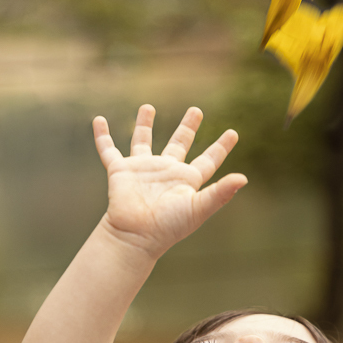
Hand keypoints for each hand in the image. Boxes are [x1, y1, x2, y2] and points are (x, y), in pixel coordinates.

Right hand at [93, 104, 245, 259]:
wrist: (136, 236)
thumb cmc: (169, 226)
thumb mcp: (198, 208)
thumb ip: (221, 193)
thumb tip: (243, 178)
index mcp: (186, 180)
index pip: (208, 160)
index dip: (221, 147)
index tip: (233, 132)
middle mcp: (166, 171)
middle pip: (179, 143)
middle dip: (188, 127)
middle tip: (196, 110)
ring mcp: (142, 170)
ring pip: (143, 141)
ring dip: (144, 124)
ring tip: (148, 106)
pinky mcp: (120, 171)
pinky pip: (108, 149)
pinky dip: (102, 136)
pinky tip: (98, 120)